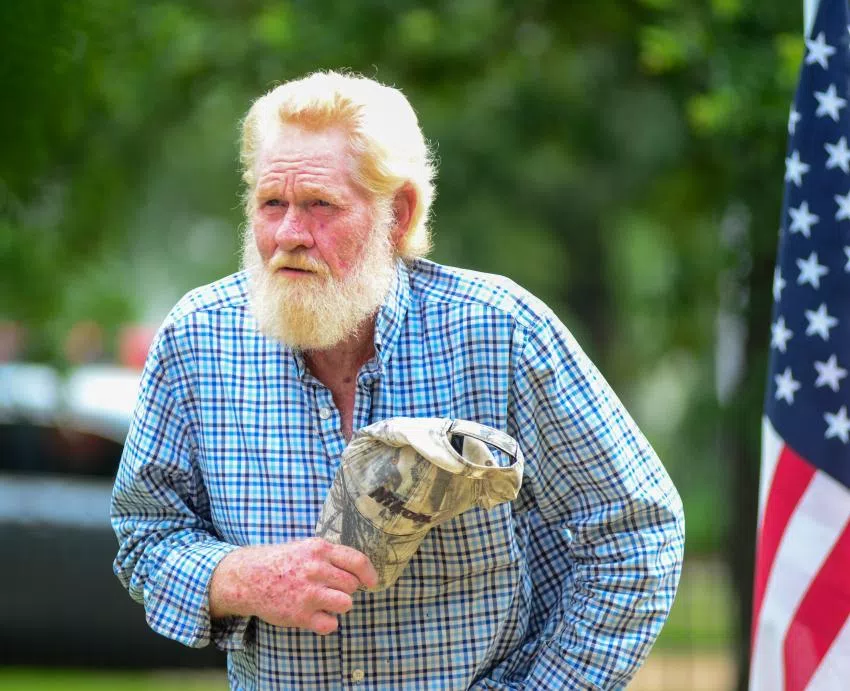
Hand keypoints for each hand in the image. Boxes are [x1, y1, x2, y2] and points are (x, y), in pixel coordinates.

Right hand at [209, 538, 377, 634]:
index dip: (369, 574)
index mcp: (319, 549)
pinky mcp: (300, 615)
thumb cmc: (281, 561)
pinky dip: (326, 622)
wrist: (249, 578)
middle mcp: (316, 570)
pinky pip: (330, 624)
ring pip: (346, 603)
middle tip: (332, 588)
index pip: (357, 561)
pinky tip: (316, 615)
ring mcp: (308, 593)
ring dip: (339, 604)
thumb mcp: (306, 547)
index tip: (372, 582)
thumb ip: (330, 555)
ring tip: (325, 601)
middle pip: (352, 585)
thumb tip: (360, 568)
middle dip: (347, 589)